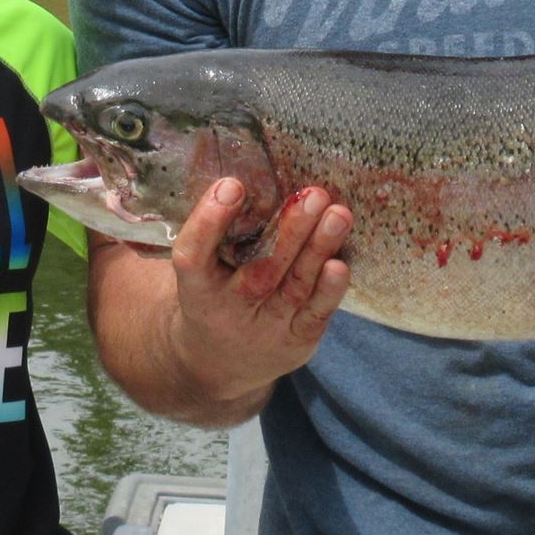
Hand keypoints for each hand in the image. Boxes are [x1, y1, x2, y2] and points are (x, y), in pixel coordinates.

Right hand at [168, 178, 350, 406]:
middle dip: (289, 232)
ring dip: (318, 250)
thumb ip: (214, 231)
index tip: (232, 185)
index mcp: (195, 288)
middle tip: (312, 195)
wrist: (217, 363)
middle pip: (260, 272)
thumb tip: (236, 171)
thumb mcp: (200, 269)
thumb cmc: (213, 293)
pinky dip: (329, 291)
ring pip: (294, 288)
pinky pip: (315, 315)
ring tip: (338, 214)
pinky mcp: (296, 340)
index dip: (210, 221)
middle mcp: (229, 310)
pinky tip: (341, 263)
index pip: (194, 255)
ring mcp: (266, 329)